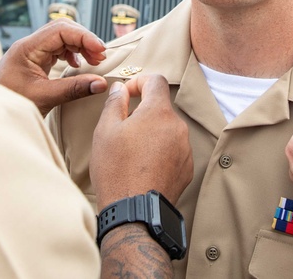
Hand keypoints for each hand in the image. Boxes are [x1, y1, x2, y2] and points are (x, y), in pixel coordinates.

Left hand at [0, 20, 108, 116]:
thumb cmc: (10, 105)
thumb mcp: (44, 98)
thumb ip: (73, 89)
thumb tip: (100, 83)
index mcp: (26, 48)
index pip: (60, 30)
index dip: (83, 37)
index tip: (100, 50)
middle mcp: (29, 46)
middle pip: (62, 30)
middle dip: (84, 40)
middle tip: (100, 56)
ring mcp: (31, 52)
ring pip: (61, 38)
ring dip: (79, 46)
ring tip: (93, 61)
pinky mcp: (35, 60)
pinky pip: (57, 49)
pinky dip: (71, 54)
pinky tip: (78, 65)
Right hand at [91, 74, 192, 208]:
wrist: (134, 211)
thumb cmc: (116, 169)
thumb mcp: (105, 130)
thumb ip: (115, 103)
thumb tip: (121, 89)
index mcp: (158, 113)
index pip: (156, 81)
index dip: (139, 82)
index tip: (127, 95)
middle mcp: (178, 127)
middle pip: (161, 108)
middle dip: (143, 112)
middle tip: (122, 130)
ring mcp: (185, 149)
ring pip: (167, 130)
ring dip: (151, 133)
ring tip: (131, 153)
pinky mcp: (187, 168)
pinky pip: (174, 150)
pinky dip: (160, 151)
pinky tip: (143, 167)